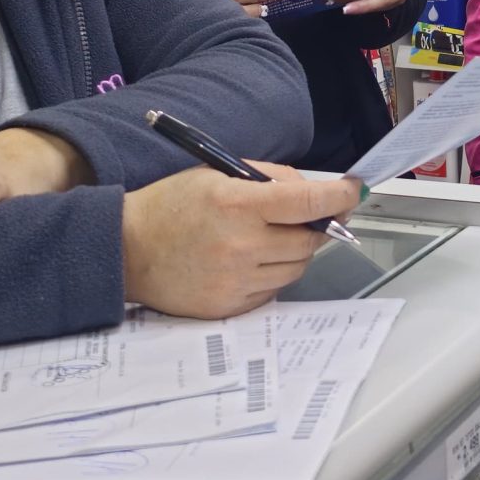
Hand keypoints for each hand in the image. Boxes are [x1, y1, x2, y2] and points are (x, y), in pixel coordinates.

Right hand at [120, 163, 363, 318]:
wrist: (125, 249)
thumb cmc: (170, 206)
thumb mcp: (217, 174)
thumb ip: (268, 179)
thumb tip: (312, 190)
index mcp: (238, 205)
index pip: (309, 202)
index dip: (340, 196)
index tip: (354, 191)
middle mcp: (241, 245)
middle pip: (310, 240)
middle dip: (317, 226)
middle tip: (310, 216)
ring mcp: (236, 280)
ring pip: (297, 267)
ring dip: (297, 251)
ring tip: (270, 236)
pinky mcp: (230, 306)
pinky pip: (273, 290)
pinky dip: (273, 273)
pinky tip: (250, 259)